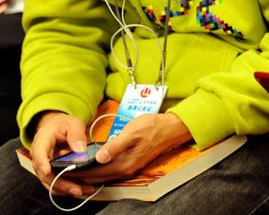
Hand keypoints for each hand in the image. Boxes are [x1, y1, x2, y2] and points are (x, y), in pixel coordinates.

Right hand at [30, 111, 96, 197]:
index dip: (42, 163)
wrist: (56, 127)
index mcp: (41, 142)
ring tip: (85, 191)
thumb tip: (80, 150)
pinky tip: (82, 189)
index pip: (39, 154)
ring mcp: (43, 167)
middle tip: (78, 189)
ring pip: (51, 183)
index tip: (48, 171)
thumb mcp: (72, 124)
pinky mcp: (51, 173)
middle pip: (46, 174)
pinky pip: (57, 183)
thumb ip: (76, 135)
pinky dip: (68, 188)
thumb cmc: (63, 125)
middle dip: (61, 183)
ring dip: (66, 189)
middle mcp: (39, 158)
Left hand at [69, 113, 191, 184]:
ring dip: (87, 174)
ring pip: (102, 176)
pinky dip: (97, 170)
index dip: (77, 171)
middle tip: (61, 170)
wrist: (171, 128)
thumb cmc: (153, 126)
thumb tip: (100, 157)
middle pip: (96, 178)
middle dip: (79, 175)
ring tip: (71, 169)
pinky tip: (91, 164)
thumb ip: (116, 145)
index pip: (94, 172)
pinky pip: (109, 172)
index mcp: (124, 164)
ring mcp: (129, 168)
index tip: (62, 168)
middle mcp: (125, 170)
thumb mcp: (132, 132)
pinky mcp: (130, 164)